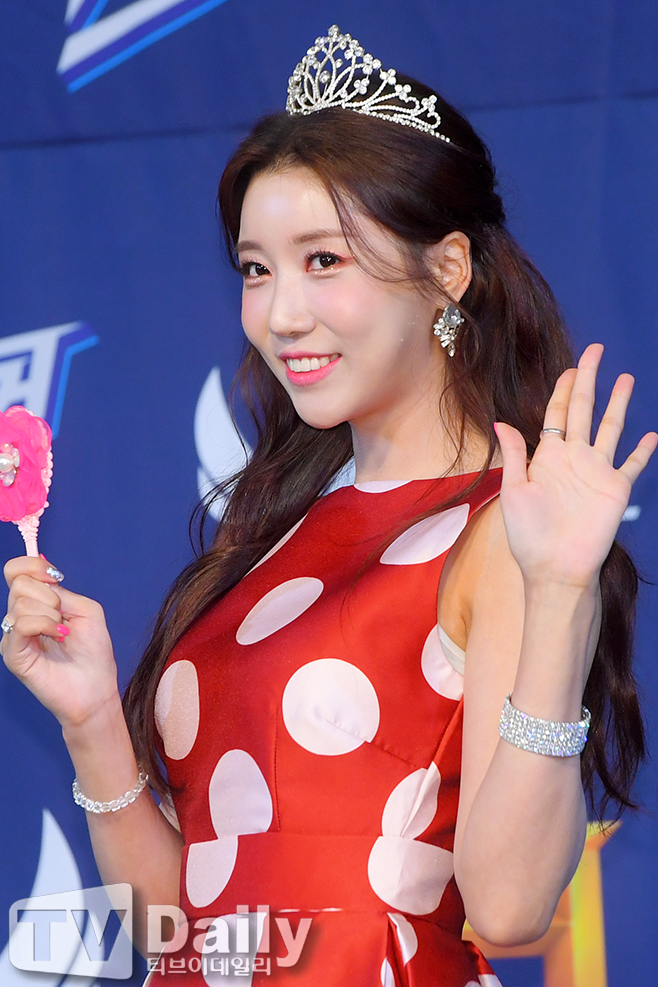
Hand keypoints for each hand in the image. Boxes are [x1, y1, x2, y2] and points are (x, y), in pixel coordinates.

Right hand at [1, 555, 118, 729]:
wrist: (95, 689)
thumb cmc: (93, 653)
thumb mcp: (86, 610)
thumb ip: (61, 590)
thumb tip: (42, 568)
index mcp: (35, 604)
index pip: (16, 570)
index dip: (33, 566)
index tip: (56, 578)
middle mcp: (20, 617)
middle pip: (18, 582)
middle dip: (49, 594)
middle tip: (64, 615)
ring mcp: (13, 636)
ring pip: (20, 602)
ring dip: (51, 613)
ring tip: (63, 632)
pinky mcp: (13, 654)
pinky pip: (20, 624)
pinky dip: (44, 624)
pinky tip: (59, 636)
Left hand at [494, 343, 657, 587]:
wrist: (554, 568)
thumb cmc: (529, 536)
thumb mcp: (515, 491)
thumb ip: (515, 454)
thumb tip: (500, 421)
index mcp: (548, 457)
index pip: (558, 414)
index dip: (564, 389)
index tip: (572, 366)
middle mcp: (574, 459)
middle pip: (584, 410)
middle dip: (589, 380)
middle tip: (596, 350)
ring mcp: (597, 472)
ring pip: (611, 428)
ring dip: (618, 404)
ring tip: (626, 377)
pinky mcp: (616, 489)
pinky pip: (632, 464)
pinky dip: (642, 450)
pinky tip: (652, 433)